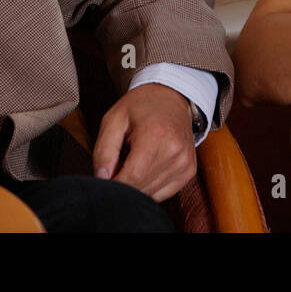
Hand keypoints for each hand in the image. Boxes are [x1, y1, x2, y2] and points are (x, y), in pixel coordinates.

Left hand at [91, 83, 196, 201]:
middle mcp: (175, 152)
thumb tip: (102, 179)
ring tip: (134, 161)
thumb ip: (103, 151)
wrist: (171, 97)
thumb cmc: (141, 106)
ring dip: (137, 185)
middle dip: (124, 183)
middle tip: (118, 163)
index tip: (105, 177)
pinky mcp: (188, 171)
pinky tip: (146, 166)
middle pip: (141, 188)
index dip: (114, 184)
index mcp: (155, 136)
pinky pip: (162, 193)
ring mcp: (185, 163)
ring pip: (151, 194)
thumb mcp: (114, 119)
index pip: (132, 178)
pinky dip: (149, 186)